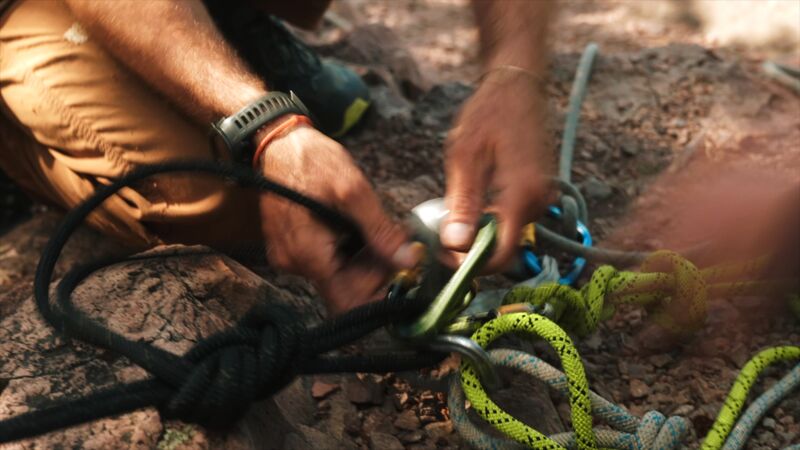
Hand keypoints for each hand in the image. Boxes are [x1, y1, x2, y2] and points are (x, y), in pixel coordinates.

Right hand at [258, 122, 420, 312]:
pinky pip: (324, 260)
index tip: (398, 272)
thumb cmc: (311, 159)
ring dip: (361, 258)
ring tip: (373, 229)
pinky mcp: (292, 247)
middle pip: (344, 288)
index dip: (377, 292)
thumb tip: (406, 260)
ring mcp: (290, 256)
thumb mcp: (353, 191)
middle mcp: (294, 263)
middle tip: (393, 243)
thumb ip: (380, 231)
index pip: (347, 301)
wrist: (278, 142)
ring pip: (336, 275)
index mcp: (308, 255)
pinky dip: (345, 250)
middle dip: (373, 270)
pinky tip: (354, 227)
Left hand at [441, 71, 553, 269]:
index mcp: (522, 194)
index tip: (446, 258)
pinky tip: (473, 202)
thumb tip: (456, 244)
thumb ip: (462, 204)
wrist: (517, 84)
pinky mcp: (539, 190)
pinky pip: (514, 217)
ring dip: (482, 232)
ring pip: (509, 232)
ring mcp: (542, 195)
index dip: (472, 264)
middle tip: (441, 236)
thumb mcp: (465, 156)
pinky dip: (492, 218)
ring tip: (453, 216)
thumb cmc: (489, 113)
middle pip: (506, 246)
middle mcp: (539, 200)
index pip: (502, 254)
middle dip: (474, 248)